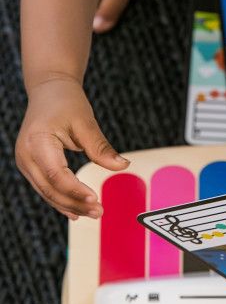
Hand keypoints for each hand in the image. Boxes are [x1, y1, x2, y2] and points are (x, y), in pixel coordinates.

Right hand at [16, 78, 129, 219]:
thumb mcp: (86, 122)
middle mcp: (26, 155)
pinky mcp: (31, 165)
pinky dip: (61, 199)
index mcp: (37, 141)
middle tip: (100, 211)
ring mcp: (26, 162)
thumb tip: (122, 166)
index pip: (56, 174)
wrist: (49, 90)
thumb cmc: (66, 102)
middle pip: (50, 188)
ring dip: (70, 205)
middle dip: (75, 203)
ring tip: (94, 212)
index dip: (75, 190)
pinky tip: (76, 212)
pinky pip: (46, 187)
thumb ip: (101, 148)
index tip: (95, 199)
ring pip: (47, 192)